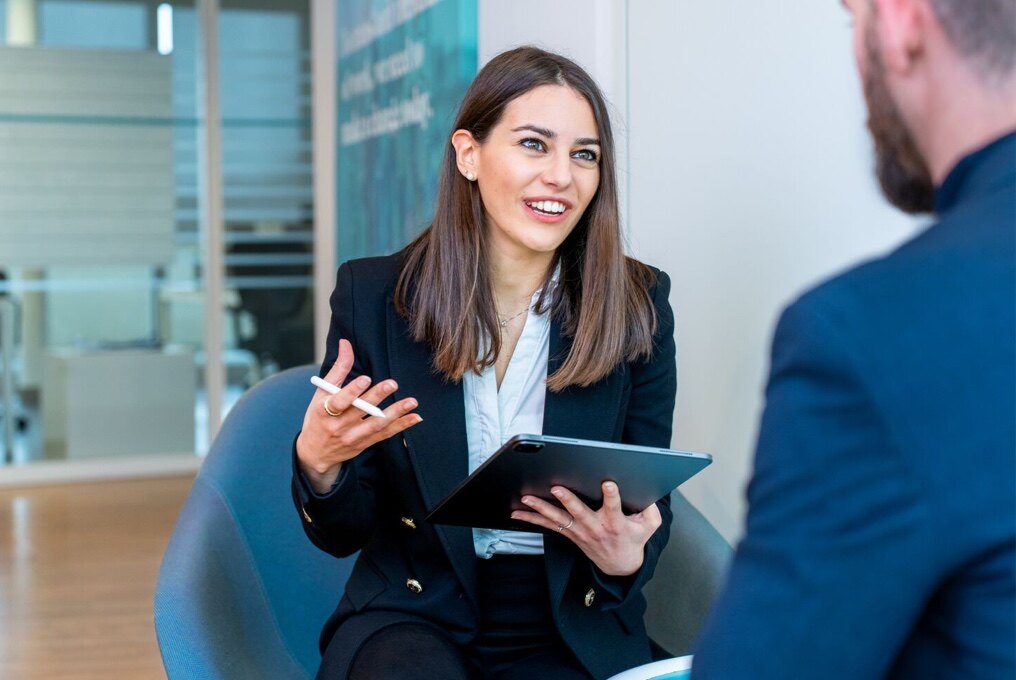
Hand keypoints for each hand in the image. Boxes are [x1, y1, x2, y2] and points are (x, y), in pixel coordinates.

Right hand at [296, 339, 421, 492]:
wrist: (315, 452)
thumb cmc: (318, 417)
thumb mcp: (322, 393)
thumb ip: (338, 368)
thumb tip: (346, 343)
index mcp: (324, 411)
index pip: (338, 401)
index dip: (351, 391)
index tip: (365, 379)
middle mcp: (338, 426)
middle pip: (360, 411)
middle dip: (377, 397)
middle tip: (392, 383)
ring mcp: (352, 437)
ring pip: (376, 425)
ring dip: (395, 413)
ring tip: (411, 402)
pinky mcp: (364, 444)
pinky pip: (385, 435)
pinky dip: (400, 426)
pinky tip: (414, 417)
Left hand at [511, 481, 661, 575]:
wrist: (620, 566)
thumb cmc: (634, 539)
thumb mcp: (650, 525)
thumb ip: (651, 509)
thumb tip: (647, 492)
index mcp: (615, 523)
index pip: (614, 507)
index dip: (612, 495)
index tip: (608, 483)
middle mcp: (595, 527)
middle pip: (579, 512)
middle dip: (568, 500)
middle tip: (556, 488)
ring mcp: (580, 532)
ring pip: (559, 519)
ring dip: (541, 509)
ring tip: (526, 498)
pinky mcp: (570, 534)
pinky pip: (549, 526)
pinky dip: (532, 519)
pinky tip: (516, 513)